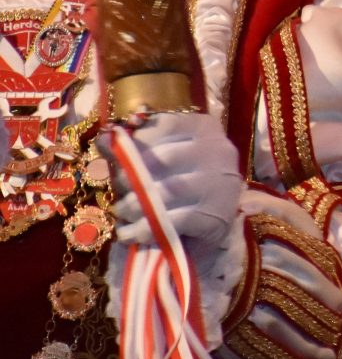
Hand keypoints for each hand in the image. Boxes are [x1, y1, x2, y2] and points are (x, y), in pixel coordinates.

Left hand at [102, 111, 243, 264]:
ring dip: (133, 207)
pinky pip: (170, 221)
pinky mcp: (216, 218)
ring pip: (164, 192)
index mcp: (206, 129)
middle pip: (162, 159)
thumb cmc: (176, 187)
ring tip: (123, 213)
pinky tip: (131, 233)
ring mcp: (220, 185)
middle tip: (119, 192)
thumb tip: (104, 137)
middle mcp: (220, 152)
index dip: (135, 143)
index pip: (165, 125)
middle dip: (130, 179)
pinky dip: (143, 230)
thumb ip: (130, 148)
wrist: (206, 230)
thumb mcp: (154, 160)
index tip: (120, 160)